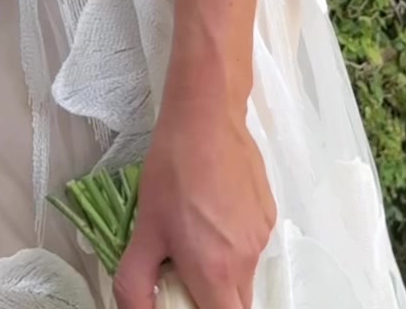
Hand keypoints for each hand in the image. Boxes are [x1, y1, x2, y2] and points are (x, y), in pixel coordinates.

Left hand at [112, 88, 276, 308]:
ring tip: (195, 232)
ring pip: (244, 273)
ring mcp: (262, 233)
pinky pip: (252, 243)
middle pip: (236, 303)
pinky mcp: (269, 210)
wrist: (207, 117)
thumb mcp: (144, 232)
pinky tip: (213, 210)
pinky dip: (234, 242)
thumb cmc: (172, 173)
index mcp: (216, 271)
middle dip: (211, 298)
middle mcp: (247, 258)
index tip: (185, 300)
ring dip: (223, 269)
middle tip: (184, 272)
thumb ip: (136, 286)